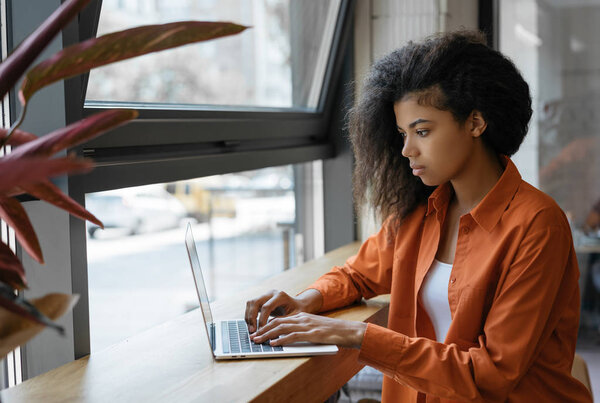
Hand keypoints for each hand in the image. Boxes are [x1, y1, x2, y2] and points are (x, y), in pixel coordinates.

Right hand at [244, 289, 321, 332]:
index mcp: (280, 296)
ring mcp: (266, 295)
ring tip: (251, 329)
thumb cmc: (298, 311)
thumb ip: (283, 322)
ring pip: (251, 303)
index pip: (266, 307)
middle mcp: (271, 293)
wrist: (299, 305)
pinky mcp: (262, 299)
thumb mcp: (294, 317)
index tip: (261, 330)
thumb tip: (271, 332)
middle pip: (255, 302)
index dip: (262, 319)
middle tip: (252, 331)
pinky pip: (251, 305)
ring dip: (248, 316)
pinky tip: (252, 325)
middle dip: (251, 317)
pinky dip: (249, 315)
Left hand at [250, 312, 366, 348]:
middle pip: (277, 322)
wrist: (347, 330)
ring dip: (268, 335)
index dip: (266, 326)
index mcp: (301, 316)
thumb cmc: (331, 332)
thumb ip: (301, 331)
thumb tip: (286, 338)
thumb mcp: (313, 328)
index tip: (257, 332)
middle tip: (253, 337)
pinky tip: (274, 344)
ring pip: (282, 328)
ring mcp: (306, 325)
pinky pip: (293, 336)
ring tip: (258, 341)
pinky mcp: (311, 333)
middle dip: (263, 330)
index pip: (280, 319)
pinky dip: (281, 340)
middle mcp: (302, 318)